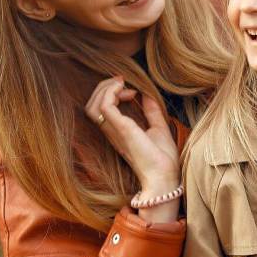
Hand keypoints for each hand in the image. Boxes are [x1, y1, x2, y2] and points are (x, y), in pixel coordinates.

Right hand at [84, 76, 179, 191]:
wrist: (165, 175)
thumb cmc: (162, 158)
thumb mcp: (158, 128)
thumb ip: (152, 112)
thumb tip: (148, 95)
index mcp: (117, 132)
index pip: (99, 109)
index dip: (110, 93)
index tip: (131, 90)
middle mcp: (111, 131)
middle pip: (91, 105)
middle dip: (104, 87)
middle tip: (122, 81)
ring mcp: (114, 130)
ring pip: (92, 105)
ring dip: (105, 89)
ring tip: (122, 84)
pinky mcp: (121, 129)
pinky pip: (104, 106)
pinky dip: (112, 93)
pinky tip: (128, 92)